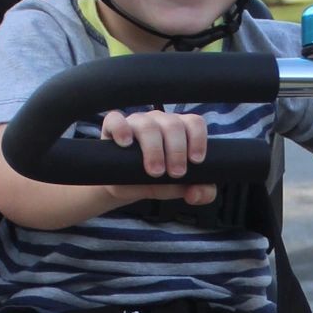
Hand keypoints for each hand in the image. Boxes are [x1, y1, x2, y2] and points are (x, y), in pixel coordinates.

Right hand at [101, 108, 217, 205]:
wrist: (123, 185)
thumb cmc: (155, 180)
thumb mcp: (179, 188)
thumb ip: (200, 192)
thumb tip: (197, 192)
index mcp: (179, 129)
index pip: (194, 123)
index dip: (198, 139)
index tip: (196, 161)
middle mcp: (159, 121)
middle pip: (173, 124)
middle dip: (178, 151)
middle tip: (176, 173)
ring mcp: (136, 122)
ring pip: (147, 124)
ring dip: (154, 149)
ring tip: (155, 172)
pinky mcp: (112, 127)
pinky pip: (116, 119)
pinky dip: (121, 129)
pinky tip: (125, 144)